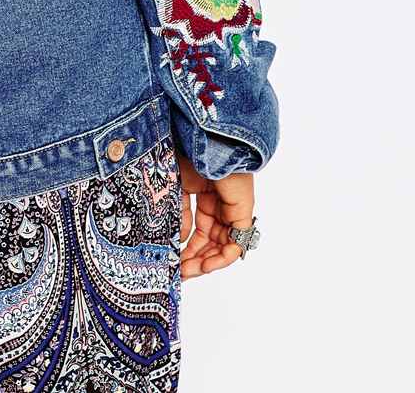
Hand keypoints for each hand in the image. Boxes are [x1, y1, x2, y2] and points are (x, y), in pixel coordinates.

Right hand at [176, 150, 254, 279]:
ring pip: (222, 245)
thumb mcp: (177, 188)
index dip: (185, 248)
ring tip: (188, 272)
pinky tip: (206, 265)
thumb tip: (178, 240)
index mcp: (204, 197)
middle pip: (209, 242)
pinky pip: (237, 242)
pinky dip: (223, 257)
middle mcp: (220, 205)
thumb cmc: (190, 154)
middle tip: (179, 274)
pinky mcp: (242, 212)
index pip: (197, 230)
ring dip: (206, 262)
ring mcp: (231, 209)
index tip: (172, 261)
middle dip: (194, 259)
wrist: (206, 140)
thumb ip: (179, 215)